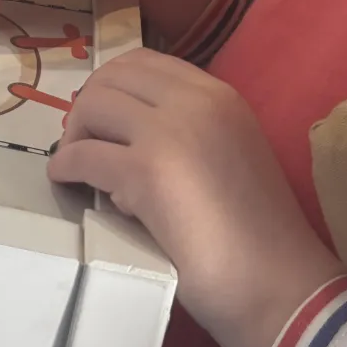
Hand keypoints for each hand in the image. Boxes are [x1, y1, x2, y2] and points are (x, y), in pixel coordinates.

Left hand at [49, 51, 345, 346]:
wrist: (281, 285)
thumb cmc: (257, 235)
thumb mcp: (228, 155)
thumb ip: (187, 133)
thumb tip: (124, 133)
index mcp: (221, 96)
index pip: (146, 62)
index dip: (112, 85)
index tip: (103, 116)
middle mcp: (197, 102)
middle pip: (112, 77)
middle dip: (88, 106)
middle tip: (84, 142)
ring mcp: (171, 132)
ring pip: (93, 107)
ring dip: (74, 135)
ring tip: (78, 166)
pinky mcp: (146, 172)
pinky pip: (83, 155)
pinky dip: (65, 166)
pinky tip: (68, 183)